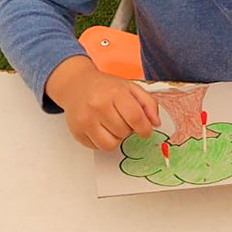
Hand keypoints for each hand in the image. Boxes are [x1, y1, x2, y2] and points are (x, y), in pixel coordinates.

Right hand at [45, 55, 160, 150]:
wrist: (76, 84)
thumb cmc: (105, 87)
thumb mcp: (130, 87)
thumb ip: (148, 103)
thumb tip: (156, 123)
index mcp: (114, 93)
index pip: (135, 118)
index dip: (145, 129)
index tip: (146, 131)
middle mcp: (98, 106)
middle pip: (124, 132)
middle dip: (128, 129)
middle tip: (123, 120)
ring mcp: (85, 120)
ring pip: (110, 144)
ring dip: (116, 138)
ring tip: (112, 125)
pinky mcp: (76, 131)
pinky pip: (97, 147)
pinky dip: (102, 141)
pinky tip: (100, 128)